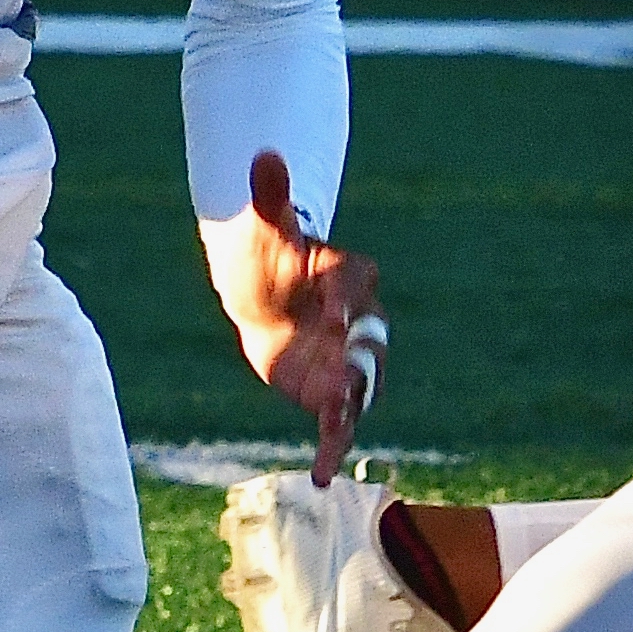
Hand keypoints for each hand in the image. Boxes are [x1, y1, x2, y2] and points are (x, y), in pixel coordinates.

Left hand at [219, 149, 387, 484]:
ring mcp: (348, 360)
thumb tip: (263, 153)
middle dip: (360, 361)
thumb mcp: (268, 230)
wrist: (264, 295)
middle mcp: (358, 321)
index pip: (355, 284)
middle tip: (347, 380)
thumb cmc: (271, 257)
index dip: (344, 300)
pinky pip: (341, 422)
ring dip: (352, 408)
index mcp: (348, 276)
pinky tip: (323, 478)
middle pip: (370, 340)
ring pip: (362, 385)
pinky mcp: (331, 392)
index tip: (328, 314)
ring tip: (338, 428)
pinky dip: (334, 448)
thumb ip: (272, 198)